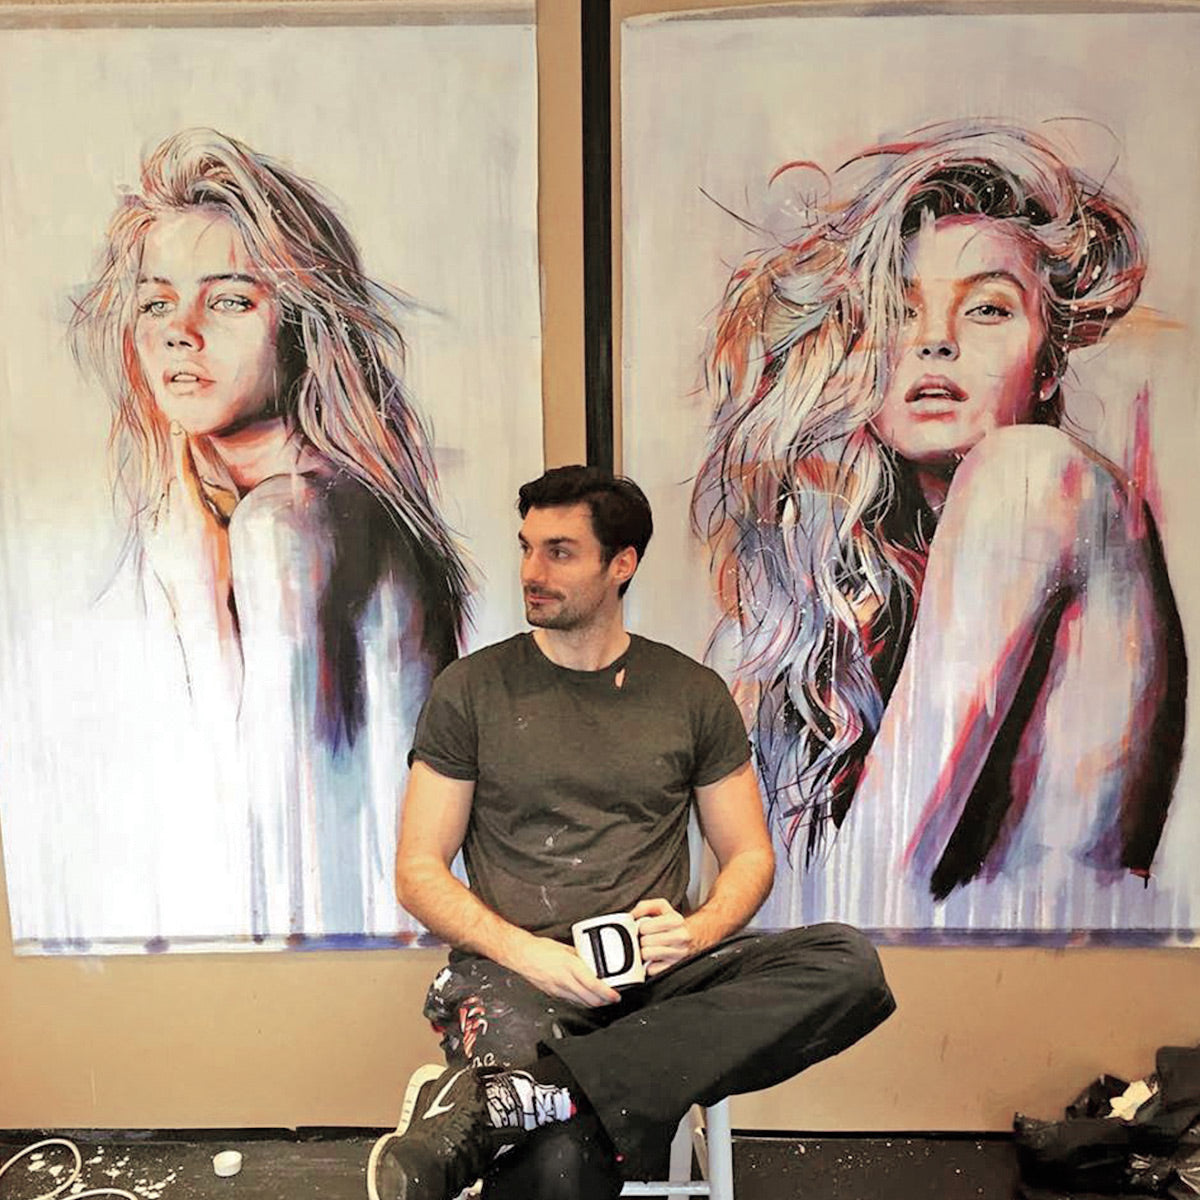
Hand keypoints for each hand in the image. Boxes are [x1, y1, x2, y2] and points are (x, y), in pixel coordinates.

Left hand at [143, 424, 233, 621]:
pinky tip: (181, 535)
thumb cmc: (222, 567)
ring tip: (192, 525)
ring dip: (176, 501)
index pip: (185, 471)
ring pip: (164, 500)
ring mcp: (159, 529)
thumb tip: (208, 485)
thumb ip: (216, 504)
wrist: (199, 601)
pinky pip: (158, 517)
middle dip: (182, 480)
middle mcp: (173, 518)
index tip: (178, 427)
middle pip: (174, 483)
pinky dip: (168, 517)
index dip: (182, 448)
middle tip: (196, 495)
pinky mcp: (151, 539)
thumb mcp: (226, 531)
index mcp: (195, 513)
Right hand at [509, 933, 620, 1006]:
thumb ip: (580, 956)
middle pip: (590, 999)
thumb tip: (593, 960)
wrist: (522, 955)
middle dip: (604, 1002)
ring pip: (581, 1003)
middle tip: (613, 999)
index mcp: (570, 966)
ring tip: (603, 999)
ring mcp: (558, 989)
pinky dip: (582, 1001)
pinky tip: (586, 997)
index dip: (607, 993)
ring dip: (594, 1003)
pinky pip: (572, 1001)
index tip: (616, 995)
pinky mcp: (553, 994)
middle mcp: (565, 980)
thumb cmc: (541, 948)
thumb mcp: (566, 948)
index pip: (593, 985)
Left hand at [632, 897, 698, 975]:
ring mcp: (679, 954)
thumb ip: (645, 906)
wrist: (695, 936)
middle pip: (645, 942)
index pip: (645, 927)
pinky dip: (650, 965)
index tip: (645, 928)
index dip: (641, 927)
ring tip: (650, 947)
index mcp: (676, 920)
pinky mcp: (675, 967)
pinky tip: (655, 958)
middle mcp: (680, 937)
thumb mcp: (662, 907)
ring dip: (645, 951)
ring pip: (647, 955)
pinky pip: (651, 969)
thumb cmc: (674, 923)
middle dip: (643, 939)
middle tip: (647, 938)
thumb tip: (632, 915)